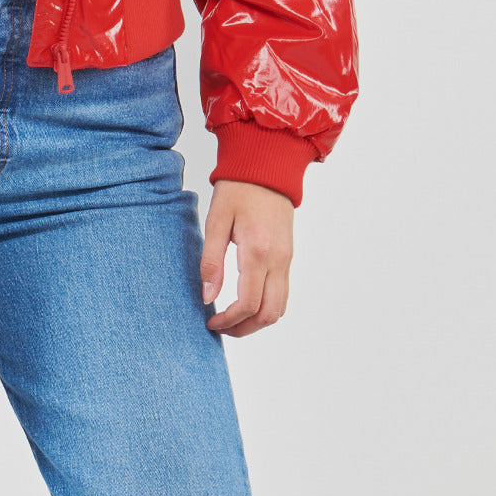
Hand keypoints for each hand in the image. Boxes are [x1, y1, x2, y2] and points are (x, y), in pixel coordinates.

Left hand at [200, 178, 293, 336]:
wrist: (266, 167)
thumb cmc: (237, 189)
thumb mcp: (216, 221)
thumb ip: (211, 261)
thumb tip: (207, 297)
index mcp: (257, 251)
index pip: (248, 304)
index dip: (229, 321)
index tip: (210, 322)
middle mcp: (278, 260)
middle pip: (268, 315)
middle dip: (244, 329)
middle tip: (220, 327)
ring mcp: (287, 260)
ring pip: (279, 308)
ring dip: (257, 321)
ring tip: (232, 319)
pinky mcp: (288, 257)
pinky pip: (283, 293)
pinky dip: (267, 307)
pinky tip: (247, 302)